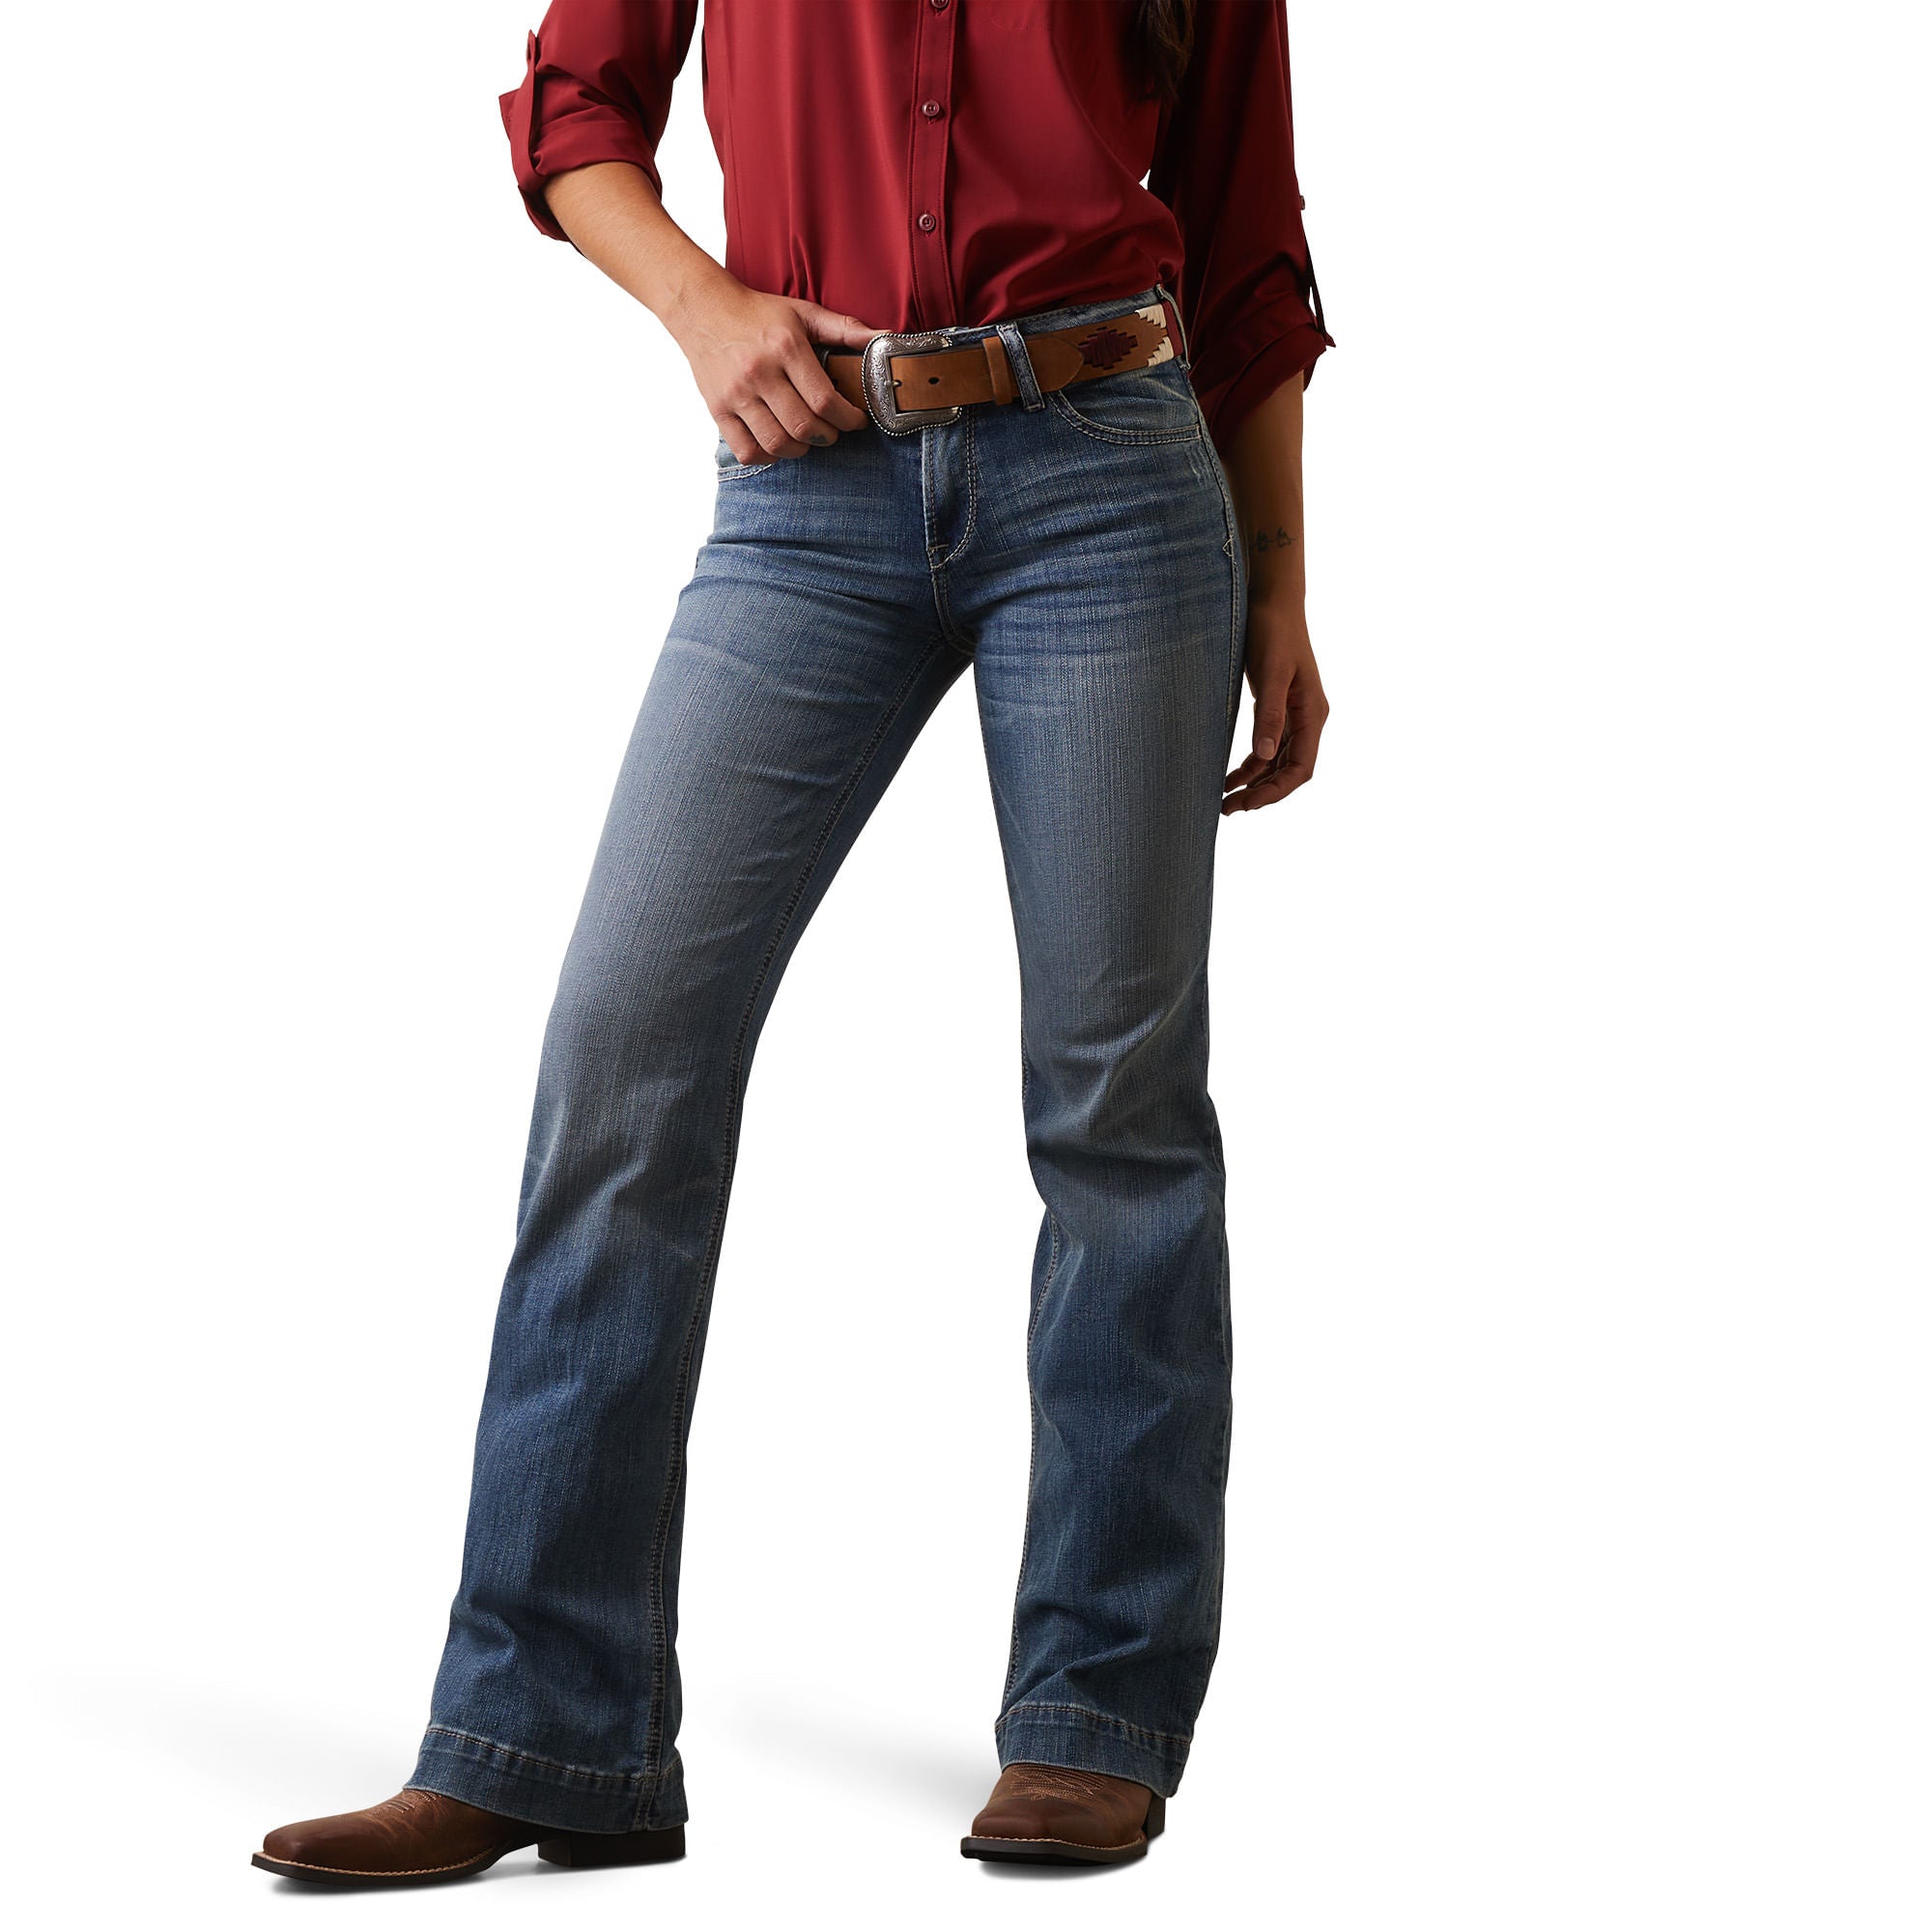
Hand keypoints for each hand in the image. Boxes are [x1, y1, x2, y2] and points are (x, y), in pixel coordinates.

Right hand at [675, 283, 882, 464]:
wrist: (703, 309)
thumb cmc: (758, 313)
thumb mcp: (804, 313)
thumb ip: (845, 329)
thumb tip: (887, 337)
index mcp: (785, 348)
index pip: (824, 400)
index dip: (848, 419)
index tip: (856, 420)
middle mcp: (759, 373)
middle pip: (804, 427)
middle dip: (829, 437)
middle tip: (833, 431)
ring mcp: (736, 394)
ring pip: (777, 443)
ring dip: (801, 449)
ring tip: (807, 438)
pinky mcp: (718, 409)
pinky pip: (747, 451)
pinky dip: (768, 456)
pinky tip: (778, 444)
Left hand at [1222, 596, 1327, 813]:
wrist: (1272, 600)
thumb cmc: (1273, 631)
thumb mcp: (1272, 672)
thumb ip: (1269, 714)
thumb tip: (1263, 757)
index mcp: (1312, 714)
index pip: (1301, 768)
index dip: (1275, 791)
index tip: (1246, 803)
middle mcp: (1307, 718)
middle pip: (1290, 770)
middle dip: (1262, 793)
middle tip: (1228, 808)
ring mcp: (1293, 714)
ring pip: (1277, 761)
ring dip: (1255, 782)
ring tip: (1225, 798)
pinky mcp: (1278, 707)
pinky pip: (1268, 746)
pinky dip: (1252, 764)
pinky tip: (1231, 775)